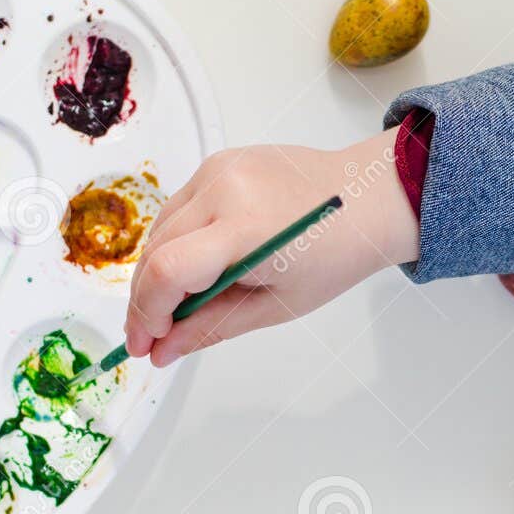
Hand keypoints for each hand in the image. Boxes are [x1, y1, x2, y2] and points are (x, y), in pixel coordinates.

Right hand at [125, 128, 416, 366]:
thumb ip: (212, 326)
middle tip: (150, 337)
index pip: (168, 270)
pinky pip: (179, 208)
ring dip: (156, 270)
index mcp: (247, 227)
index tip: (144, 345)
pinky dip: (176, 241)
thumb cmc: (335, 253)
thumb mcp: (277, 304)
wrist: (368, 197)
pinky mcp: (218, 162)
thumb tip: (163, 351)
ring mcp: (218, 169)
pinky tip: (195, 267)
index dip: (146, 313)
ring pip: (159, 228)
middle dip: (145, 300)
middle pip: (154, 250)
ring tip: (174, 307)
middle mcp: (224, 188)